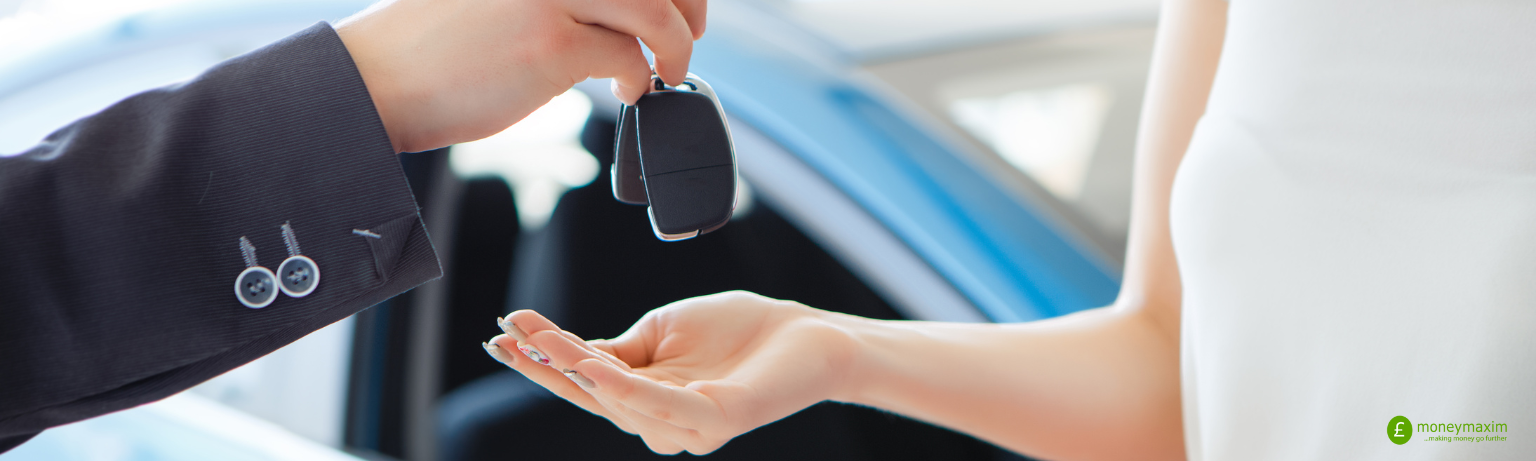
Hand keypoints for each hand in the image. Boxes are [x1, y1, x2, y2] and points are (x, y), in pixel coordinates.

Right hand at [334, 0, 706, 152]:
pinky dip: (640, 78)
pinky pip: (628, 57)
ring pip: (654, 7)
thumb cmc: (436, 43)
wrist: (379, 82)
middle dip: (687, 2)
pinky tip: (629, 90)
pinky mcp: (551, 42)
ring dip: (674, 43)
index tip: (682, 0)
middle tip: (689, 31)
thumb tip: (633, 7)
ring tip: (665, 68)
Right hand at [482, 291, 860, 454]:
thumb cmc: (739, 331)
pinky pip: (661, 407)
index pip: (584, 382)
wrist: (806, 332)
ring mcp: (688, 426)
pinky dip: (624, 389)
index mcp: (647, 397)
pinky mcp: (715, 420)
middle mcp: (662, 421)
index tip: (502, 332)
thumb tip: (569, 351)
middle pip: (591, 395)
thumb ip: (619, 348)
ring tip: (542, 341)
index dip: (543, 361)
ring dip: (576, 370)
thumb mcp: (662, 330)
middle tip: (507, 334)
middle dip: (546, 365)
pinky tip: (594, 368)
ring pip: (618, 401)